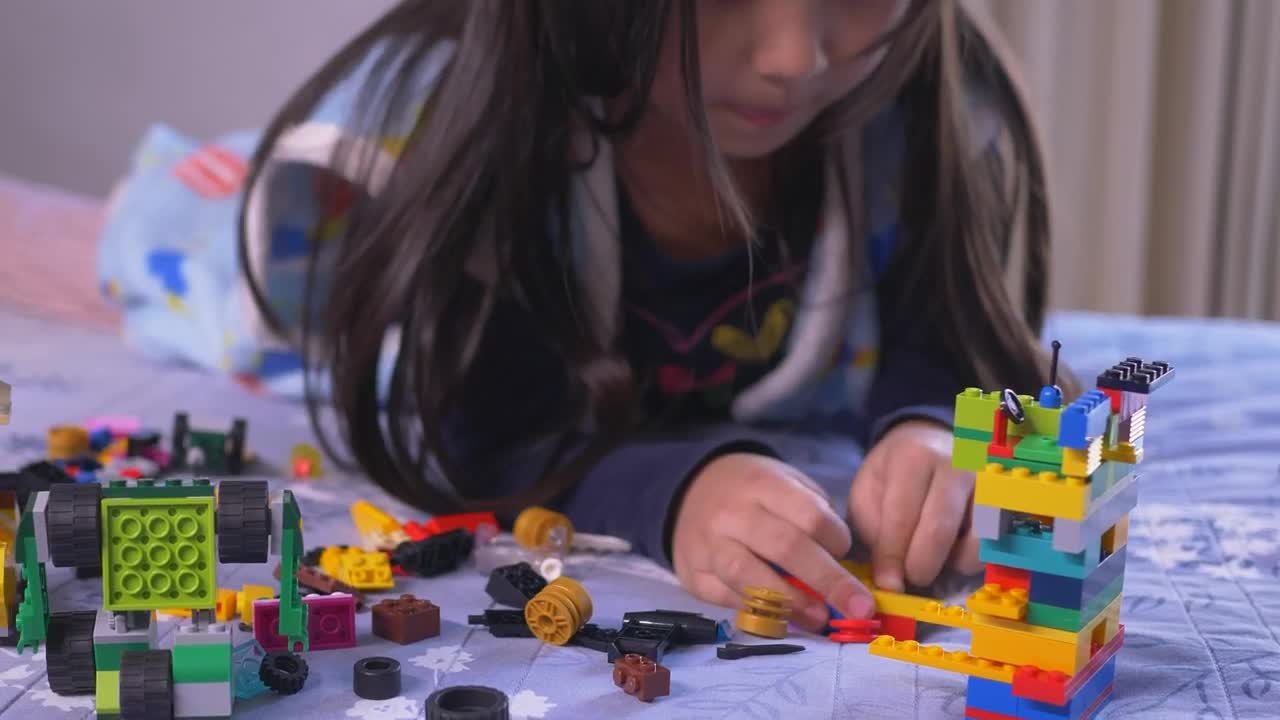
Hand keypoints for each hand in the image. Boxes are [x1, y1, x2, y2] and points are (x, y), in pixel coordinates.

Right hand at [671, 453, 875, 631]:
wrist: (688, 490)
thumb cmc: (750, 490)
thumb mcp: (782, 481)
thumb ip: (812, 513)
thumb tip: (844, 563)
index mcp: (761, 484)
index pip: (808, 515)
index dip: (836, 540)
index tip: (844, 551)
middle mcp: (732, 514)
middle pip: (786, 548)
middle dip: (829, 581)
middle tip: (859, 607)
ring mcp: (708, 545)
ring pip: (751, 577)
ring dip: (792, 602)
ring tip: (819, 618)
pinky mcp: (694, 575)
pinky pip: (729, 598)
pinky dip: (759, 611)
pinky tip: (783, 619)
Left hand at [849, 419, 980, 591]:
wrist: (927, 444)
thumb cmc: (893, 476)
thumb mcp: (867, 493)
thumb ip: (873, 530)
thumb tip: (889, 578)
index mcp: (914, 456)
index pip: (902, 516)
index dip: (892, 557)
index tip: (887, 584)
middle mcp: (956, 465)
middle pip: (940, 529)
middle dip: (920, 566)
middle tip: (909, 578)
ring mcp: (987, 483)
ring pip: (976, 542)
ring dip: (951, 563)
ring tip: (931, 558)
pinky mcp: (1005, 503)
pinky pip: (994, 546)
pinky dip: (971, 559)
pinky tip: (952, 550)